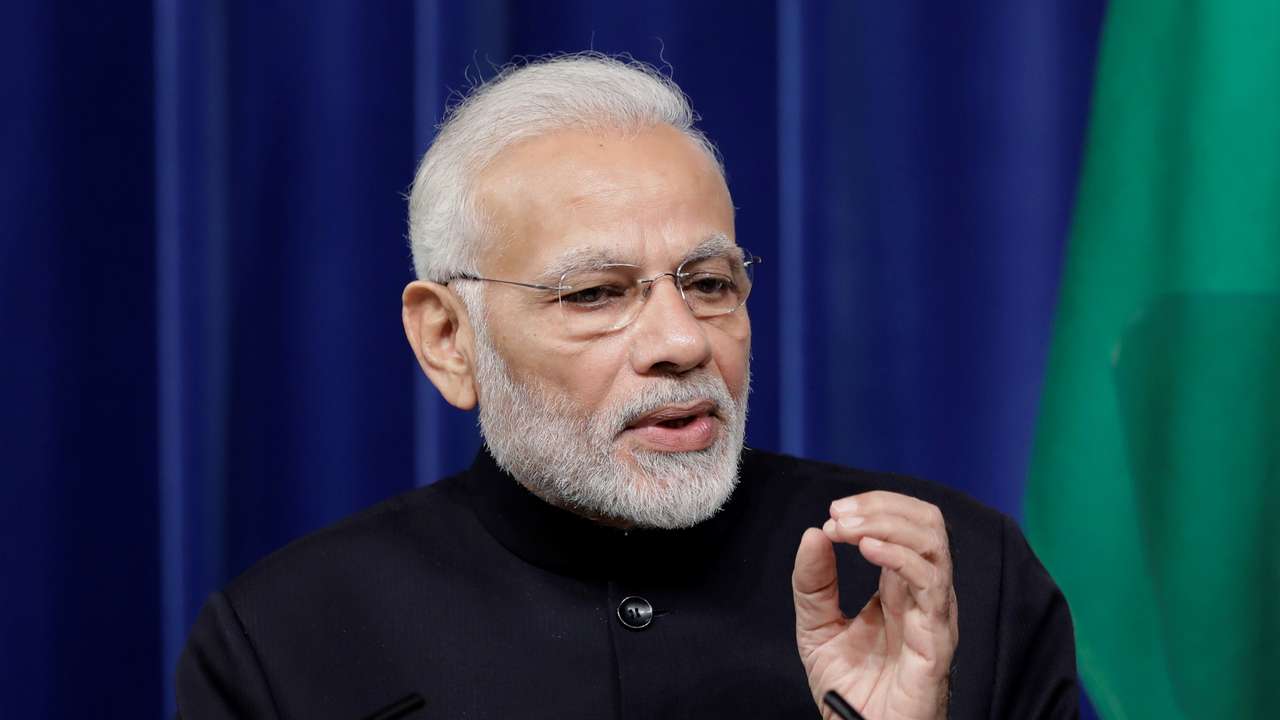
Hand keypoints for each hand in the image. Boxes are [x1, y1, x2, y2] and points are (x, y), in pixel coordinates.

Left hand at [792, 492, 957, 719]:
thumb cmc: (848, 690)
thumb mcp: (816, 628)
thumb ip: (813, 583)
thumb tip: (813, 533)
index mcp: (898, 587)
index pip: (904, 524)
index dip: (872, 507)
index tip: (833, 513)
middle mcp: (922, 596)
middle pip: (926, 524)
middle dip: (882, 506)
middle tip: (839, 514)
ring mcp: (933, 616)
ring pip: (934, 545)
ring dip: (888, 524)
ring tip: (849, 530)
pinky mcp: (936, 641)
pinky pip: (931, 587)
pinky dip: (900, 558)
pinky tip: (868, 551)